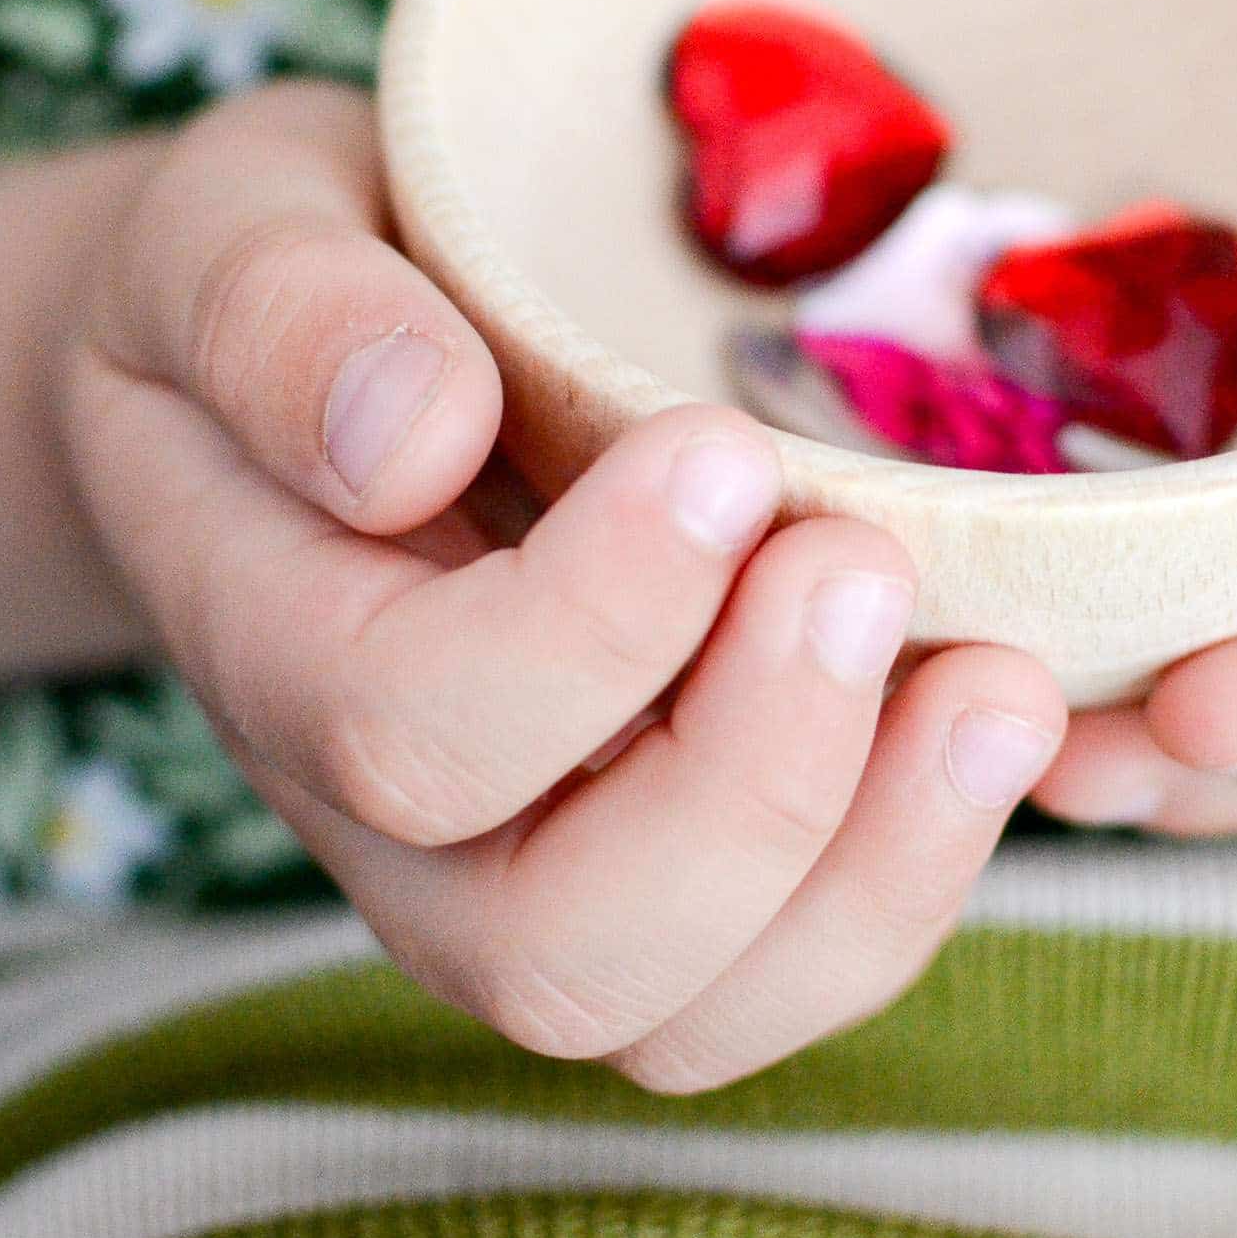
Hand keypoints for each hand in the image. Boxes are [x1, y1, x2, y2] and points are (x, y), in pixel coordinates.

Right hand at [60, 81, 1063, 1081]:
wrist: (329, 358)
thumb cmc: (294, 270)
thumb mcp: (235, 224)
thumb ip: (279, 313)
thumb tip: (409, 440)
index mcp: (279, 647)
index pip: (411, 731)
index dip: (589, 628)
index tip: (723, 452)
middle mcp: (400, 819)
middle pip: (559, 955)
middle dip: (753, 783)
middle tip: (865, 572)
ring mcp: (537, 861)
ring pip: (693, 1013)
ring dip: (876, 871)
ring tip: (1000, 686)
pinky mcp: (670, 855)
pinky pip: (793, 960)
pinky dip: (921, 866)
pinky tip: (1000, 712)